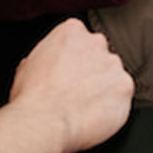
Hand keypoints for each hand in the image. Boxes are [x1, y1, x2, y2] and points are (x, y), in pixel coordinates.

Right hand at [9, 19, 134, 152]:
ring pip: (113, 76)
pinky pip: (124, 96)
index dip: (76, 59)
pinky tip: (97, 115)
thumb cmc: (33, 97)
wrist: (43, 121)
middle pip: (100, 55)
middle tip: (79, 91)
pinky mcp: (125, 87)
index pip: (81, 39)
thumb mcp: (27, 65)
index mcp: (72, 30)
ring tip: (87, 107)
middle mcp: (96, 42)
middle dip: (92, 71)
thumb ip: (46, 56)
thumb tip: (46, 65)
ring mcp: (113, 64)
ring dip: (104, 88)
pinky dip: (114, 107)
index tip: (71, 72)